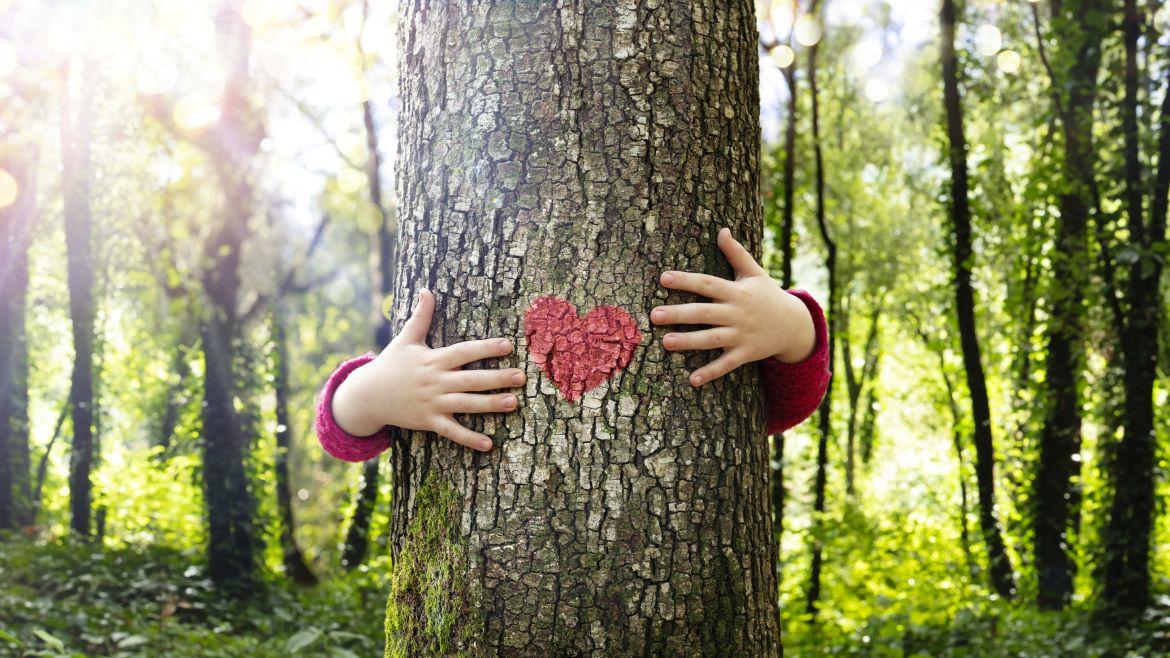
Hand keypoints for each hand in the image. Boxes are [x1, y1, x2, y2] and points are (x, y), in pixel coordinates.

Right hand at [331, 289, 523, 451]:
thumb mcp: (405, 339)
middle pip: (471, 379)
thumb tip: (426, 290)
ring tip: (514, 403)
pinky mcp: (429, 422)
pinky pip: (452, 431)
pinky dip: (469, 439)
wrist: (367, 396)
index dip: (485, 348)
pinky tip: (489, 444)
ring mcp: (433, 403)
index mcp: (433, 360)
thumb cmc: (390, 364)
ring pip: (466, 405)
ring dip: (490, 405)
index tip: (508, 344)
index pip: (464, 352)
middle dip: (497, 378)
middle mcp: (436, 381)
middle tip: (521, 376)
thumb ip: (420, 316)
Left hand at [651, 228, 815, 386]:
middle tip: (654, 315)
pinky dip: (711, 372)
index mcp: (736, 291)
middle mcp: (737, 313)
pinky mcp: (747, 353)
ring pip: (712, 339)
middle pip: (704, 312)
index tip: (663, 278)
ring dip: (689, 342)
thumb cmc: (768, 295)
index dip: (686, 280)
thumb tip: (722, 230)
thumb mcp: (755, 273)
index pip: (707, 284)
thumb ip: (736, 253)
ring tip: (665, 343)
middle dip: (679, 314)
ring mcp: (742, 334)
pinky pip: (727, 364)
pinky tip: (692, 380)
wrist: (794, 324)